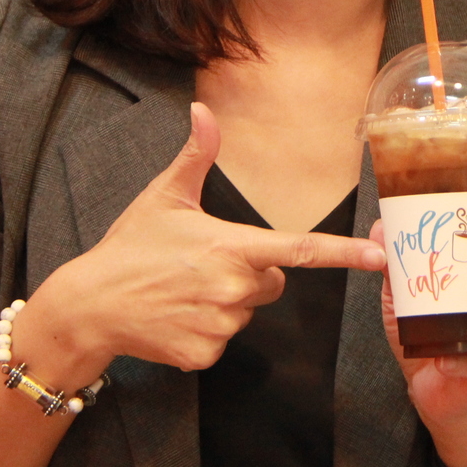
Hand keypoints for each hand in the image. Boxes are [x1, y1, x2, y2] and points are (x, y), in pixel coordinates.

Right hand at [20, 103, 385, 381]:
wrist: (89, 307)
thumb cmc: (130, 247)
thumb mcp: (164, 197)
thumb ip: (196, 156)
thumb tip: (203, 110)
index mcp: (231, 247)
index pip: (299, 251)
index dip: (343, 254)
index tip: (378, 258)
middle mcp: (233, 289)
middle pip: (273, 283)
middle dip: (251, 274)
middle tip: (206, 265)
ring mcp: (220, 326)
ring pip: (248, 313)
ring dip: (227, 304)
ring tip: (184, 290)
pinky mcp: (205, 356)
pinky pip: (224, 340)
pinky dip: (206, 331)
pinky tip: (177, 317)